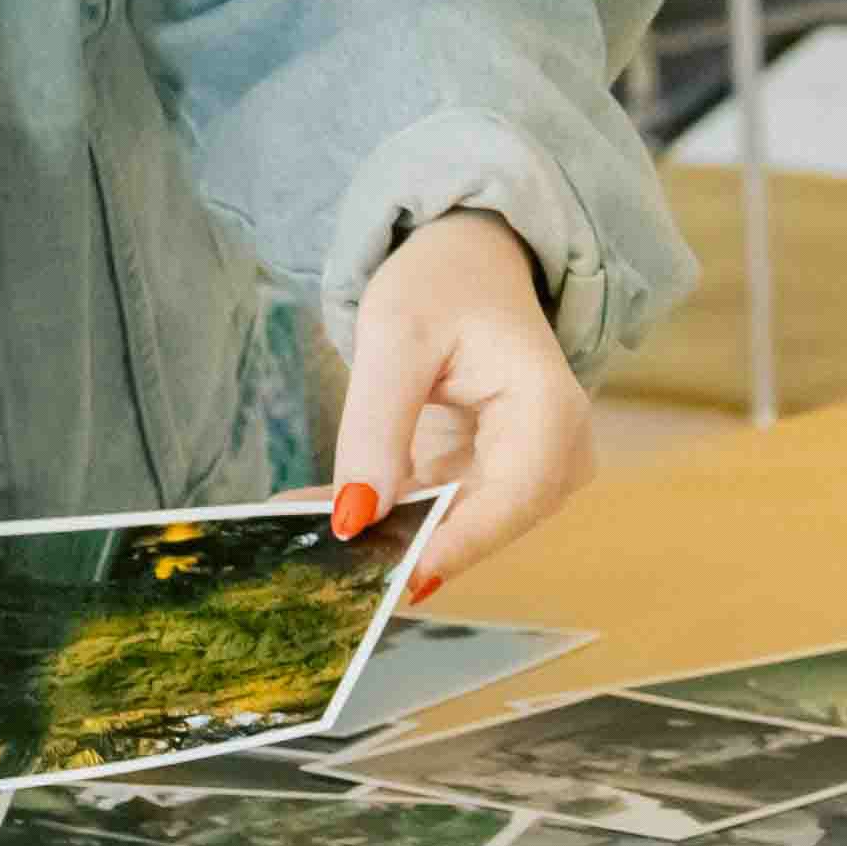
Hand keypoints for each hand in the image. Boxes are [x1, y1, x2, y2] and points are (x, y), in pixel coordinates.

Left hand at [337, 208, 592, 593]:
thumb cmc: (444, 285)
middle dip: (399, 543)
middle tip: (316, 560)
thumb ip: (376, 427)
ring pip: (448, 527)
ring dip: (377, 530)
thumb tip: (356, 517)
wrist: (470, 265)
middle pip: (479, 524)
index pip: (511, 499)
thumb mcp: (396, 335)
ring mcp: (523, 474)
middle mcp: (552, 455)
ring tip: (294, 532)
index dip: (457, 545)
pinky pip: (430, 510)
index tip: (400, 580)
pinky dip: (375, 509)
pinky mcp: (486, 482)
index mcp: (550, 411)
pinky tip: (308, 511)